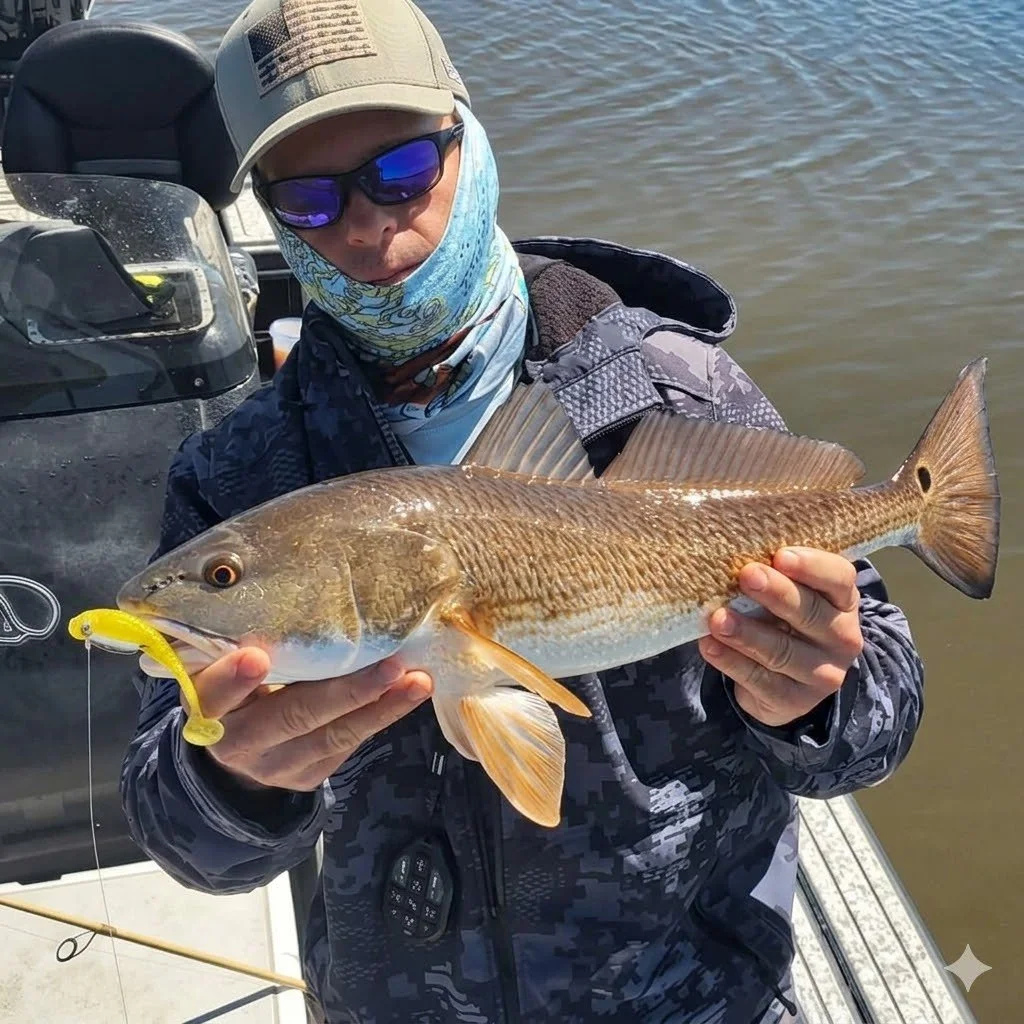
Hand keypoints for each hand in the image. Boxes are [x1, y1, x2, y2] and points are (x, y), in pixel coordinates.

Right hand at [185, 649, 432, 791]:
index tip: (255, 657)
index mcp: (205, 708)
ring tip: (417, 681)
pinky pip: (348, 744)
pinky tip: (410, 692)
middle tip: (390, 665)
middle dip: (346, 691)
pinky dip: (381, 715)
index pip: (213, 695)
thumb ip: (235, 638)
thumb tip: (278, 585)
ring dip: (380, 706)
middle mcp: (238, 744)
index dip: (232, 680)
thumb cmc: (229, 683)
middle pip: (292, 717)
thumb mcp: (216, 663)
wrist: (233, 750)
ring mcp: (277, 766)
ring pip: (332, 736)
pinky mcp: (309, 775)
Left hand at [697, 547, 862, 727]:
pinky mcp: (794, 700)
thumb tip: (733, 547)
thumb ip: (774, 572)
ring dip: (746, 633)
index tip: (780, 554)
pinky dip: (731, 661)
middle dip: (777, 593)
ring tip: (717, 618)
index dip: (812, 566)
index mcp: (842, 600)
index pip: (839, 578)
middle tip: (746, 575)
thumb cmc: (782, 619)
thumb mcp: (789, 593)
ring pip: (782, 650)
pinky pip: (760, 680)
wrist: (787, 681)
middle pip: (810, 612)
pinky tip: (709, 645)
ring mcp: (822, 673)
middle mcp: (842, 637)